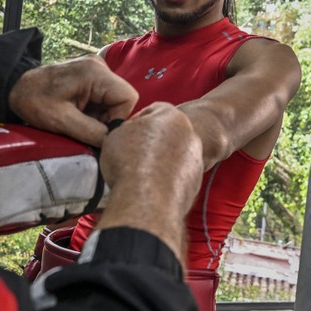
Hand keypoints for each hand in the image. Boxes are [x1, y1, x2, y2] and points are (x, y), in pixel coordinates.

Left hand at [9, 55, 137, 146]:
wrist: (15, 88)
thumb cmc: (34, 101)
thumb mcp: (62, 121)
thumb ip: (92, 132)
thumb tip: (114, 145)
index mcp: (95, 73)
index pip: (128, 98)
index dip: (118, 118)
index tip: (98, 131)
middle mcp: (100, 67)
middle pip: (122, 100)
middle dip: (108, 119)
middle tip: (85, 127)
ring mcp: (96, 71)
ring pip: (113, 102)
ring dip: (100, 117)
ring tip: (77, 121)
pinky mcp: (91, 78)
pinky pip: (104, 99)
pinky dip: (94, 112)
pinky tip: (77, 115)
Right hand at [97, 102, 203, 261]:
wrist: (146, 201)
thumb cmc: (130, 164)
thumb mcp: (115, 135)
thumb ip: (126, 130)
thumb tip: (127, 135)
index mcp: (172, 116)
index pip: (154, 110)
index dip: (136, 121)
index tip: (125, 134)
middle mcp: (189, 136)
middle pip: (167, 133)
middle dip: (151, 141)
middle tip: (132, 153)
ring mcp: (194, 161)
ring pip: (174, 155)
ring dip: (160, 161)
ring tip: (138, 173)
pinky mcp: (195, 183)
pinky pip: (178, 176)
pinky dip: (166, 179)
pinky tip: (149, 186)